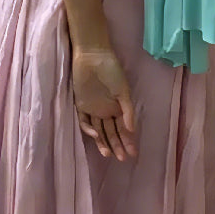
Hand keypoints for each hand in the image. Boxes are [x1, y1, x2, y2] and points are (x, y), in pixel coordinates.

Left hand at [72, 46, 136, 161]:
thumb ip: (127, 110)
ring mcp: (93, 108)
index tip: (133, 153)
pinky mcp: (81, 105)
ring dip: (104, 142)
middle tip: (122, 158)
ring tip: (109, 154)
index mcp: (118, 106)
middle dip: (117, 145)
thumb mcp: (123, 90)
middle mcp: (106, 110)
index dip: (128, 141)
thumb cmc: (111, 70)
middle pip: (111, 132)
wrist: (93, 55)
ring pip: (99, 130)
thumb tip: (132, 130)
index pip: (123, 128)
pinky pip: (84, 121)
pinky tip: (96, 135)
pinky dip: (89, 129)